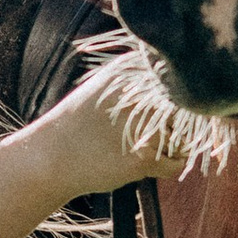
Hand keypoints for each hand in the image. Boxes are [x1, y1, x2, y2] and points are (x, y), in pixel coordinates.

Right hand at [0, 78, 177, 237]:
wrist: (50, 157)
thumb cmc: (79, 124)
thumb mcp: (105, 87)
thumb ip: (139, 81)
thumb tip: (182, 82)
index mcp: (132, 70)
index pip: (181, 79)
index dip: (182, 99)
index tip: (168, 114)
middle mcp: (142, 94)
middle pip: (188, 109)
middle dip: (177, 124)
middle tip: (154, 135)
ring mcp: (145, 126)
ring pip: (185, 137)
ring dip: (173, 147)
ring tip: (146, 149)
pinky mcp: (144, 156)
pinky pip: (177, 163)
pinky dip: (168, 167)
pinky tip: (148, 164)